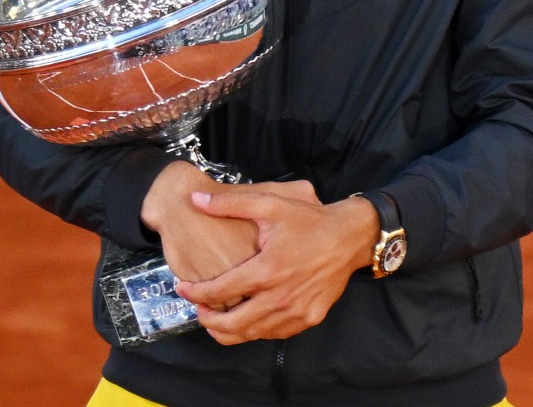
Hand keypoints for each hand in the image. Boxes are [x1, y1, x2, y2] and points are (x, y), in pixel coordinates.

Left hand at [175, 191, 378, 343]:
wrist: (349, 238)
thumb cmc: (309, 221)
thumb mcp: (270, 205)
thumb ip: (229, 204)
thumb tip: (195, 200)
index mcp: (266, 270)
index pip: (219, 292)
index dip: (194, 293)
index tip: (182, 287)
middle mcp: (279, 297)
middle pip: (231, 324)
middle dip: (207, 319)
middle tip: (198, 308)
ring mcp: (295, 312)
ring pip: (251, 334)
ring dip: (228, 329)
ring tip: (216, 317)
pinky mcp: (308, 319)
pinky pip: (273, 334)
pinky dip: (255, 330)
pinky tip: (247, 318)